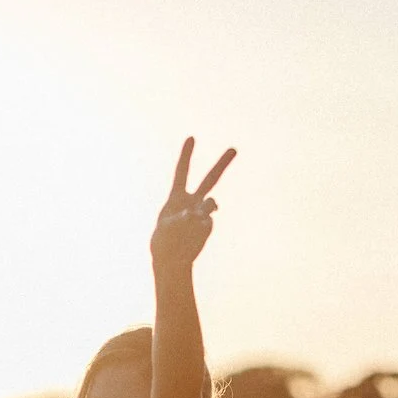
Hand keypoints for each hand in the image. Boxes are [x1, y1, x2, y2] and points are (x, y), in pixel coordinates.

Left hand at [150, 136, 234, 270]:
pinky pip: (207, 222)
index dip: (186, 155)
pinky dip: (200, 227)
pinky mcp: (208, 226)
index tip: (191, 138)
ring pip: (212, 203)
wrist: (170, 260)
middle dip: (222, 164)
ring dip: (208, 206)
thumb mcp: (168, 227)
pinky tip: (192, 236)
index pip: (182, 172)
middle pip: (210, 180)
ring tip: (192, 218)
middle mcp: (192, 202)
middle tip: (234, 149)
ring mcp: (202, 214)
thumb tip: (199, 213)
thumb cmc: (164, 241)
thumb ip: (184, 216)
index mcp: (177, 197)